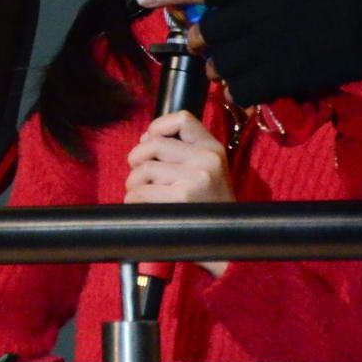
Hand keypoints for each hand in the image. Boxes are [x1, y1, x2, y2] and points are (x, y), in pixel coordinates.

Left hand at [125, 109, 232, 274]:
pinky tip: (142, 207)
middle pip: (154, 144)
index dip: (158, 126)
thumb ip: (183, 150)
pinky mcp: (181, 198)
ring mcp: (195, 178)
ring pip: (144, 169)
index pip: (182, 119)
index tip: (148, 139)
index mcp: (213, 148)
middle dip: (137, 158)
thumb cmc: (210, 207)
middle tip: (139, 174)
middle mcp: (206, 159)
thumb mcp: (209, 170)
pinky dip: (133, 199)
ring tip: (142, 194)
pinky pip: (141, 192)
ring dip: (134, 183)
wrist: (227, 242)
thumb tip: (145, 137)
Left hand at [199, 0, 361, 104]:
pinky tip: (251, 90)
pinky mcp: (281, 74)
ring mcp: (266, 46)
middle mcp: (253, 14)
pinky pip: (244, 89)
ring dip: (221, 70)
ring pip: (222, 64)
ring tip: (229, 72)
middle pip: (206, 33)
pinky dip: (242, 92)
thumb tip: (237, 4)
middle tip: (202, 50)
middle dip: (199, 44)